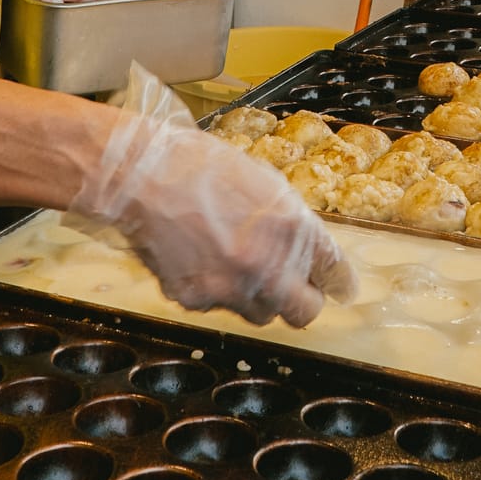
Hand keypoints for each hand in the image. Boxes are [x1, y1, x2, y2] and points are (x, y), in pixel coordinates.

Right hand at [66, 115, 355, 326]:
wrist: (142, 175)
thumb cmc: (201, 167)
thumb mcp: (266, 184)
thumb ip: (293, 223)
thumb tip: (309, 251)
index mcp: (295, 230)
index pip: (335, 274)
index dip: (338, 282)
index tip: (339, 287)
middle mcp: (270, 267)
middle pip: (304, 311)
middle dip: (301, 300)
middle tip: (292, 287)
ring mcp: (232, 289)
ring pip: (259, 312)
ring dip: (255, 295)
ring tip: (232, 260)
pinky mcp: (196, 300)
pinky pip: (214, 305)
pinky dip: (211, 288)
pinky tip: (196, 256)